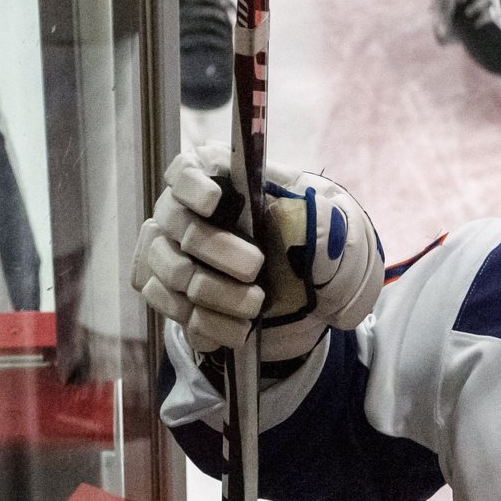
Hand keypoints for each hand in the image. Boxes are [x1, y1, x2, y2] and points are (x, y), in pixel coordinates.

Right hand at [131, 144, 381, 361]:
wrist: (313, 292)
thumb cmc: (314, 241)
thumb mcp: (328, 222)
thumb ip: (318, 215)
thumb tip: (307, 216)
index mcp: (223, 182)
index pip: (186, 170)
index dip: (192, 185)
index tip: (215, 201)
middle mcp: (186, 215)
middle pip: (178, 225)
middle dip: (216, 248)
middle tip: (254, 267)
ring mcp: (172, 256)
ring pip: (173, 272)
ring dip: (214, 292)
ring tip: (255, 305)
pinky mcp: (172, 297)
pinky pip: (174, 311)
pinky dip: (207, 324)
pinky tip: (239, 330)